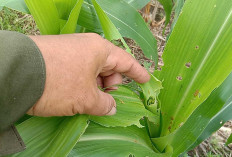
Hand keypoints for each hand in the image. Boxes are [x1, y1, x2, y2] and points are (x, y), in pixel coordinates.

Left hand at [27, 33, 149, 116]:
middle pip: (108, 67)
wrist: (17, 72)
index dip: (137, 72)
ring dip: (95, 87)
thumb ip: (104, 104)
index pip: (125, 61)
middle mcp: (86, 46)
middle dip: (111, 85)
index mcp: (99, 50)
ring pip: (93, 71)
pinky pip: (79, 71)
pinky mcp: (59, 57)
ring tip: (89, 102)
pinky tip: (77, 96)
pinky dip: (83, 85)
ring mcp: (71, 51)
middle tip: (107, 101)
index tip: (146, 80)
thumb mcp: (85, 98)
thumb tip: (111, 108)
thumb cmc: (59, 82)